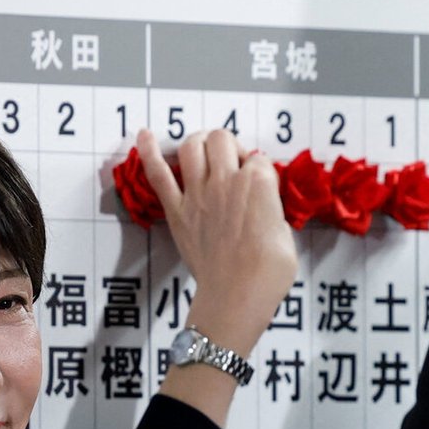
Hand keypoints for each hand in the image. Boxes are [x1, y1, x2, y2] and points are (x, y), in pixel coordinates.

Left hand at [137, 126, 296, 355]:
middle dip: (228, 145)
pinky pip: (158, 175)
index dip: (259, 170)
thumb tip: (262, 207)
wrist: (238, 294)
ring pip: (192, 147)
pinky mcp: (177, 212)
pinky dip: (149, 152)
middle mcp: (226, 180)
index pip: (258, 158)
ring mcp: (198, 194)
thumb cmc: (268, 270)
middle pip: (222, 139)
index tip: (258, 186)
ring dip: (198, 143)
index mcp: (259, 181)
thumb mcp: (285, 231)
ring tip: (203, 152)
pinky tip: (143, 134)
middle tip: (232, 163)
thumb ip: (271, 209)